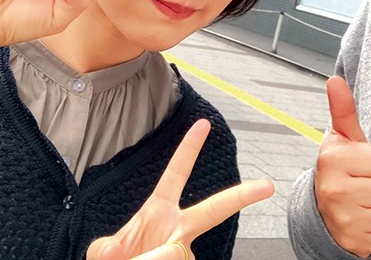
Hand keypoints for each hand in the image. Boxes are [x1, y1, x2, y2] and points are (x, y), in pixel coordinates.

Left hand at [87, 119, 273, 259]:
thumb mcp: (102, 253)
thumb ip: (110, 250)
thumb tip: (141, 253)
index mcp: (157, 211)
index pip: (176, 173)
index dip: (188, 149)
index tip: (204, 124)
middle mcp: (177, 229)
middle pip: (214, 209)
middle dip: (242, 196)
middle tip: (268, 186)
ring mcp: (185, 252)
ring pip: (180, 254)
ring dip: (157, 258)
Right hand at [314, 76, 370, 257]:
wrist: (323, 211)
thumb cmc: (341, 170)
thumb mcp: (342, 139)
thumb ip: (343, 110)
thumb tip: (335, 79)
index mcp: (332, 160)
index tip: (363, 166)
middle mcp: (334, 191)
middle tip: (367, 186)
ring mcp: (344, 220)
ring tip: (369, 204)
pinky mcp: (355, 243)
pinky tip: (369, 221)